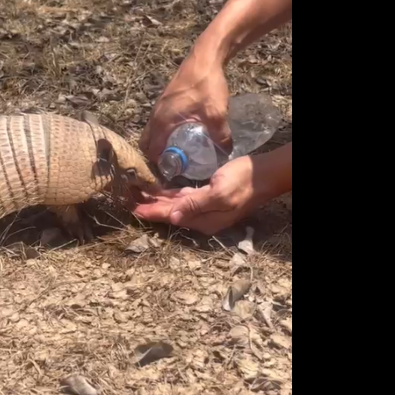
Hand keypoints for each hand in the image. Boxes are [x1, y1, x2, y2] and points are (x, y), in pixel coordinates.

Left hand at [132, 147, 287, 234]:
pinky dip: (171, 196)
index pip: (172, 217)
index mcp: (204, 220)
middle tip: (130, 199)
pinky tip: (161, 191)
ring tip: (140, 195)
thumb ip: (196, 204)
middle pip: (171, 213)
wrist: (264, 175)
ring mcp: (206, 209)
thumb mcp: (219, 192)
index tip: (133, 208)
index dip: (152, 212)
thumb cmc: (242, 181)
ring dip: (159, 201)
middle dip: (151, 207)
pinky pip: (185, 199)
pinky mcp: (209, 197)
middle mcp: (203, 218)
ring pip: (176, 206)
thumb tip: (174, 217)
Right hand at [138, 54, 231, 165]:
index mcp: (162, 121)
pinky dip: (165, 134)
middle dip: (158, 158)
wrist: (205, 57)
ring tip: (181, 155)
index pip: (151, 151)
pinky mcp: (166, 102)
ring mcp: (159, 107)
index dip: (159, 166)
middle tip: (176, 167)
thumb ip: (220, 135)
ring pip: (153, 133)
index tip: (172, 176)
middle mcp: (156, 115)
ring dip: (162, 145)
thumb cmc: (206, 84)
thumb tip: (225, 153)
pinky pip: (160, 124)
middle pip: (148, 144)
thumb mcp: (216, 113)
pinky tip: (185, 136)